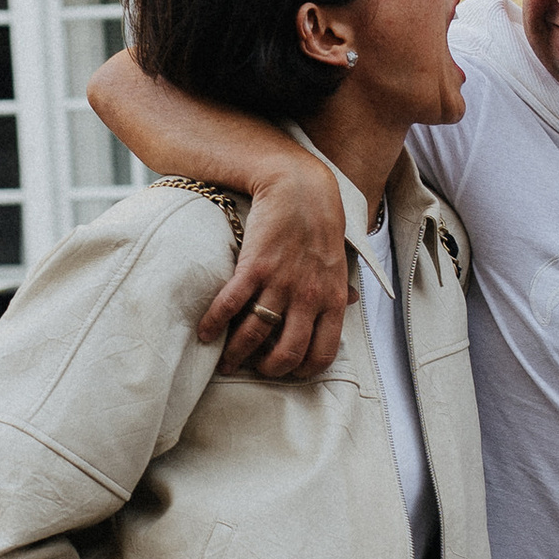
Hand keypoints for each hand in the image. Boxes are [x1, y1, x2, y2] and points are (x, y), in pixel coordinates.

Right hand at [198, 170, 347, 379]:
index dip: (302, 370)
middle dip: (267, 369)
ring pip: (256, 334)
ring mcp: (281, 282)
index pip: (322, 353)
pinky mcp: (255, 266)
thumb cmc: (321, 223)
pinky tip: (205, 333)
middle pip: (288, 353)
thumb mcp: (340, 260)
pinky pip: (231, 305)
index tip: (287, 372)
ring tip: (224, 362)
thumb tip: (353, 303)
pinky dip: (214, 323)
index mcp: (333, 299)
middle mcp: (308, 296)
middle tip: (253, 369)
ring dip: (236, 354)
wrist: (300, 187)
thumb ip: (342, 287)